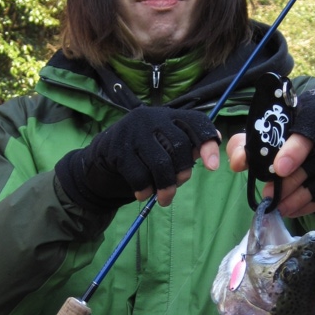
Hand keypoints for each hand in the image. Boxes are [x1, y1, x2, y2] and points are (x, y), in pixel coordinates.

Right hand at [56, 106, 220, 211]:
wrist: (102, 156)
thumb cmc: (142, 153)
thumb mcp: (165, 145)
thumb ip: (187, 149)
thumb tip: (211, 158)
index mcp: (169, 115)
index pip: (196, 122)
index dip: (207, 143)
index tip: (212, 167)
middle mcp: (151, 117)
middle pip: (179, 146)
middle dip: (182, 172)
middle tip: (177, 186)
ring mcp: (133, 131)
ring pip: (160, 162)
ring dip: (165, 186)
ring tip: (164, 199)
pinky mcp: (117, 148)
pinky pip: (138, 174)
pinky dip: (144, 189)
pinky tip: (143, 195)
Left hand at [229, 85, 314, 226]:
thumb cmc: (297, 130)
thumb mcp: (273, 128)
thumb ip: (250, 141)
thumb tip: (238, 162)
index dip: (297, 147)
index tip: (279, 169)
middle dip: (294, 181)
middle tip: (271, 196)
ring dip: (304, 197)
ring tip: (282, 207)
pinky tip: (299, 209)